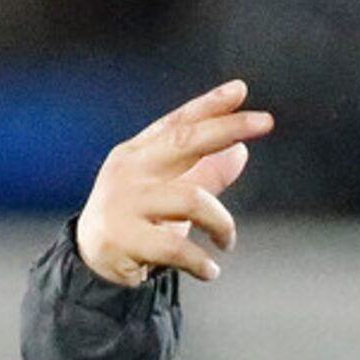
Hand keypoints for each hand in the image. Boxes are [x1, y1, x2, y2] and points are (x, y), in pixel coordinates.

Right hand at [76, 79, 274, 286]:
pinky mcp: (123, 237)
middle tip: (266, 122)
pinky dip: (201, 262)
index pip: (178, 123)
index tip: (240, 90)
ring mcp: (125, 202)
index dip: (209, 105)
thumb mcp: (170, 191)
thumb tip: (241, 151)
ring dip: (222, 225)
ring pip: (192, 199)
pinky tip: (210, 270)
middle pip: (184, 140)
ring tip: (227, 242)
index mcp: (141, 154)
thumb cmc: (138, 220)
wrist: (93, 260)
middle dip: (227, 127)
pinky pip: (176, 248)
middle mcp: (131, 170)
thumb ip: (204, 173)